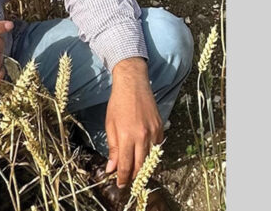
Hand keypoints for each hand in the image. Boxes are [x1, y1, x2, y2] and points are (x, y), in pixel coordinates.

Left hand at [105, 57, 162, 188]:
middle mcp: (142, 136)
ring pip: (150, 158)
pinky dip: (151, 152)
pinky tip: (144, 152)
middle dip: (134, 176)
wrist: (133, 85)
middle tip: (129, 182)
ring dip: (143, 166)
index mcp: (126, 136)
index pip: (126, 165)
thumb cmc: (118, 104)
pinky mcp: (160, 128)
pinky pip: (157, 146)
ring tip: (136, 171)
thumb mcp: (110, 126)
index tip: (120, 185)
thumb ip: (112, 148)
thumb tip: (111, 168)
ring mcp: (153, 132)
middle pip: (140, 165)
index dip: (123, 178)